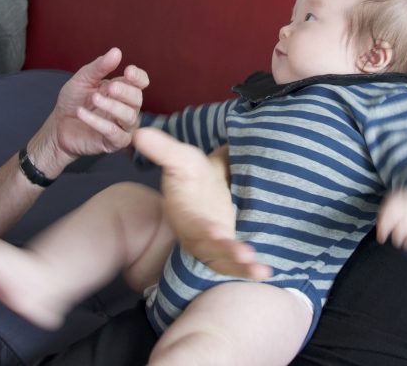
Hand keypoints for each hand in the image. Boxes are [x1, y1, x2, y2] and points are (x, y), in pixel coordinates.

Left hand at [31, 48, 148, 173]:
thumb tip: (116, 51)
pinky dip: (98, 122)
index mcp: (122, 90)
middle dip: (125, 92)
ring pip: (130, 116)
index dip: (139, 77)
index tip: (128, 71)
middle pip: (138, 98)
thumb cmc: (73, 102)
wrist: (57, 126)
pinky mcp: (114, 142)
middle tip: (110, 88)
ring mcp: (122, 126)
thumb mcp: (83, 80)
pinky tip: (82, 114)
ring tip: (93, 99)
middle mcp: (126, 107)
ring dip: (112, 106)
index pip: (141, 82)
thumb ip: (99, 67)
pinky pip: (114, 133)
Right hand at [132, 128, 271, 280]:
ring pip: (225, 263)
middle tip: (245, 255)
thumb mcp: (181, 159)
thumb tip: (139, 132)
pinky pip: (236, 266)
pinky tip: (267, 273)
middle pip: (211, 249)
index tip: (216, 233)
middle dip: (227, 252)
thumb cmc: (193, 176)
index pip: (193, 225)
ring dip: (242, 268)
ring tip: (262, 272)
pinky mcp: (228, 253)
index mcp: (187, 215)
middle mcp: (199, 236)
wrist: (204, 190)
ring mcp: (214, 248)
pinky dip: (250, 271)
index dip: (204, 230)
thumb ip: (163, 149)